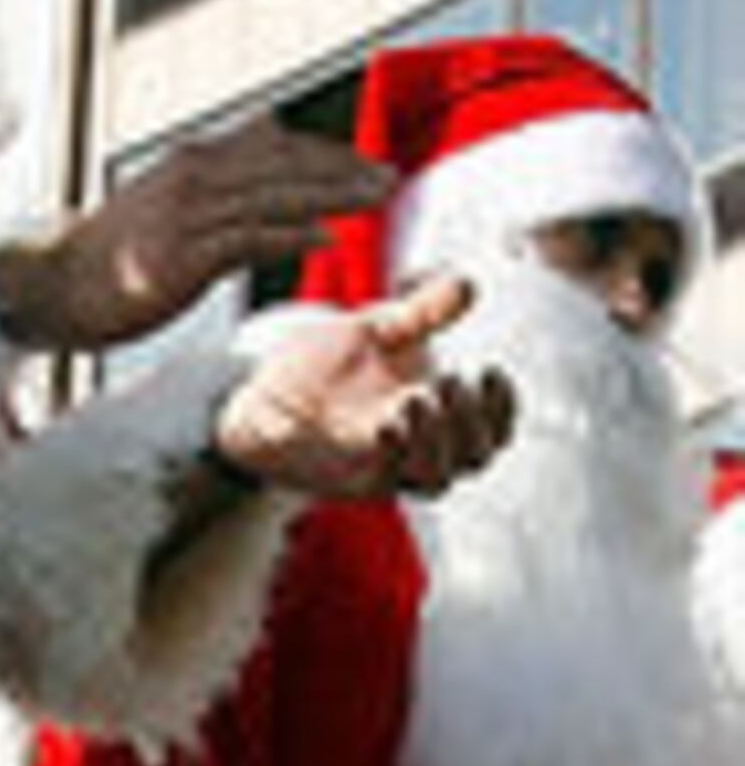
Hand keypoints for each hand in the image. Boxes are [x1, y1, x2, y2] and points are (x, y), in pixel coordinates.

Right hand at [0, 113, 401, 358]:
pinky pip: (250, 238)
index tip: (366, 165)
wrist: (53, 286)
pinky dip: (291, 234)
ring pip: (276, 195)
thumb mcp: (166, 195)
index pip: (275, 147)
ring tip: (376, 199)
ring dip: (332, 195)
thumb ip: (219, 166)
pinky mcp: (183, 255)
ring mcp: (189, 215)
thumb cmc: (109, 253)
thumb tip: (265, 126)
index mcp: (193, 163)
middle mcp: (195, 177)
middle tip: (390, 178)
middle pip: (285, 164)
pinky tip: (326, 238)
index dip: (326, 154)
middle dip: (342, 169)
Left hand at [215, 273, 509, 503]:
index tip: (490, 371)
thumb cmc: (328, 364)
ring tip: (420, 399)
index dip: (503, 407)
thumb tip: (465, 283)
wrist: (262, 395)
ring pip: (437, 478)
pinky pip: (386, 479)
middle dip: (475, 422)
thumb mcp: (380, 329)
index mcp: (438, 415)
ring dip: (438, 441)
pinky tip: (389, 423)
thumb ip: (422, 311)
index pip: (494, 429)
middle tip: (453, 382)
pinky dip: (395, 454)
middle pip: (475, 458)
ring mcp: (387, 469)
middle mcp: (420, 449)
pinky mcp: (351, 482)